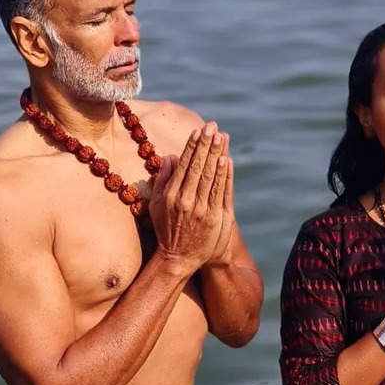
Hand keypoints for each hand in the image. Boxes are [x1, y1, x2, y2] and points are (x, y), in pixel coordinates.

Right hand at [148, 122, 230, 273]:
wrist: (178, 258)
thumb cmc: (166, 229)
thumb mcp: (157, 205)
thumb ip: (163, 180)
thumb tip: (170, 157)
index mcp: (172, 195)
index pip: (184, 165)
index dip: (192, 146)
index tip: (198, 131)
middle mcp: (186, 200)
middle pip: (199, 166)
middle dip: (206, 144)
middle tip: (212, 126)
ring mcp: (202, 209)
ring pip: (211, 176)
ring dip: (217, 154)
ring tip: (222, 137)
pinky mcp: (215, 217)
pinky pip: (221, 191)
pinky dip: (225, 175)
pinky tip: (227, 160)